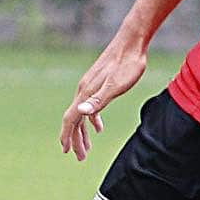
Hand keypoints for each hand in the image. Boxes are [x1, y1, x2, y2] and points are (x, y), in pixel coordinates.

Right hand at [59, 33, 149, 160]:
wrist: (133, 41)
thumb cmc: (128, 63)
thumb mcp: (116, 85)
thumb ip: (98, 100)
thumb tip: (80, 113)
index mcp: (86, 92)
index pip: (71, 119)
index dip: (68, 136)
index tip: (67, 152)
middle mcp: (84, 89)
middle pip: (75, 119)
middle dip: (76, 139)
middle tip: (80, 158)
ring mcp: (90, 86)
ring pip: (82, 114)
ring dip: (83, 132)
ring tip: (87, 148)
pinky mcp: (99, 82)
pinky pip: (90, 105)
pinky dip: (92, 119)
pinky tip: (99, 127)